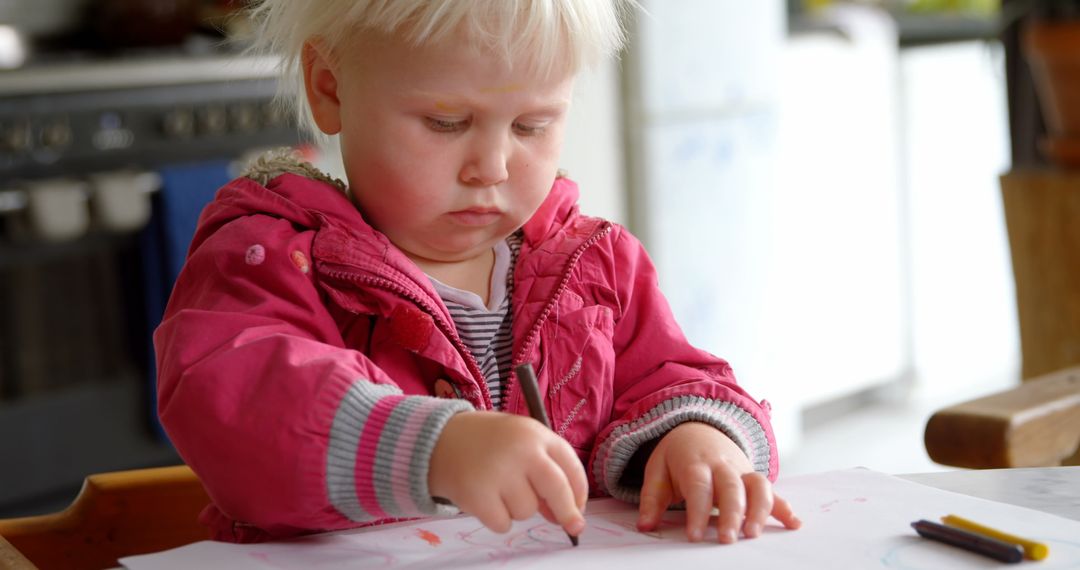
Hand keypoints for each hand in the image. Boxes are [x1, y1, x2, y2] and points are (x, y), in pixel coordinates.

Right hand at [428, 411, 587, 536]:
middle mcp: (520, 450)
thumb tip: (564, 515)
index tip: (579, 508)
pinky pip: (503, 524)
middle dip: (568, 513)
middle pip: (557, 490)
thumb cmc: (487, 443)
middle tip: (574, 528)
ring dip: (517, 509)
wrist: (438, 440)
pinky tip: (485, 499)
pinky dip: (497, 519)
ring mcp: (498, 473)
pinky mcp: (478, 495)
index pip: (570, 466)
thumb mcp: (519, 442)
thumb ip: (543, 470)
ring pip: (527, 511)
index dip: (579, 492)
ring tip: (498, 488)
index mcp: (534, 433)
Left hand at [636, 421, 800, 542]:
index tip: (695, 536)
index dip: (697, 511)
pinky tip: (794, 524)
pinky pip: (773, 490)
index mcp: (695, 462)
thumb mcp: (657, 469)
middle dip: (731, 514)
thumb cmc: (677, 456)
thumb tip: (645, 526)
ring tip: (753, 534)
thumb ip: (651, 498)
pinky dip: (785, 507)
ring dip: (759, 510)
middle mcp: (722, 465)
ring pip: (757, 485)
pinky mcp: (754, 477)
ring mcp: (742, 470)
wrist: (698, 427)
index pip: (699, 486)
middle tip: (727, 540)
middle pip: (731, 487)